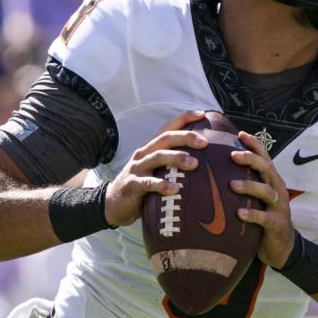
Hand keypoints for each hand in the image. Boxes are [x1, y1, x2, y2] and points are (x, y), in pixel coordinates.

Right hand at [103, 110, 208, 226]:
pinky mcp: (132, 185)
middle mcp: (144, 154)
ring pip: (157, 157)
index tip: (202, 113)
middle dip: (185, 137)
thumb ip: (173, 165)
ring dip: (177, 158)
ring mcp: (137, 168)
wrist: (113, 204)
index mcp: (151, 148)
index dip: (184, 118)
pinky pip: (148, 183)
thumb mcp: (157, 171)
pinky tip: (176, 189)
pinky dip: (162, 185)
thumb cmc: (142, 186)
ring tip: (194, 164)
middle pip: (165, 139)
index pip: (168, 128)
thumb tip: (204, 162)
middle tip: (204, 143)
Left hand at [230, 131, 295, 267]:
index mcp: (272, 180)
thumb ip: (244, 183)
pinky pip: (265, 217)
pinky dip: (252, 214)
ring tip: (232, 185)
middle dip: (251, 159)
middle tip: (233, 155)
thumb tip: (215, 170)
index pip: (264, 157)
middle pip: (266, 168)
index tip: (240, 134)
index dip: (254, 144)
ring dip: (249, 185)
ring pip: (266, 190)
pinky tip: (239, 213)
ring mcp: (279, 206)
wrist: (282, 246)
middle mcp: (277, 189)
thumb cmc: (263, 217)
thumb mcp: (256, 198)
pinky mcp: (277, 224)